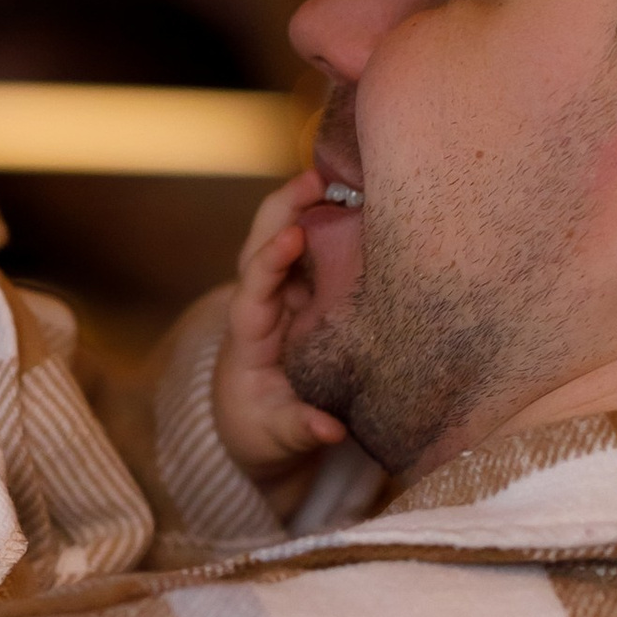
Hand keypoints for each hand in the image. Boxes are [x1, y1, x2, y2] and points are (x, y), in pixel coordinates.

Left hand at [212, 168, 349, 490]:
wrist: (256, 427)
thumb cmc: (262, 431)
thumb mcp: (276, 440)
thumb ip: (299, 430)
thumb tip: (330, 430)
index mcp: (248, 335)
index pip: (252, 288)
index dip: (270, 259)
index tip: (293, 236)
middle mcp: (261, 302)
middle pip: (263, 243)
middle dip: (286, 206)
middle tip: (321, 177)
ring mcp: (284, 293)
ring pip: (292, 237)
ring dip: (313, 205)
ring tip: (352, 177)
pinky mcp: (307, 293)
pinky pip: (318, 251)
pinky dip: (337, 223)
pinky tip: (368, 201)